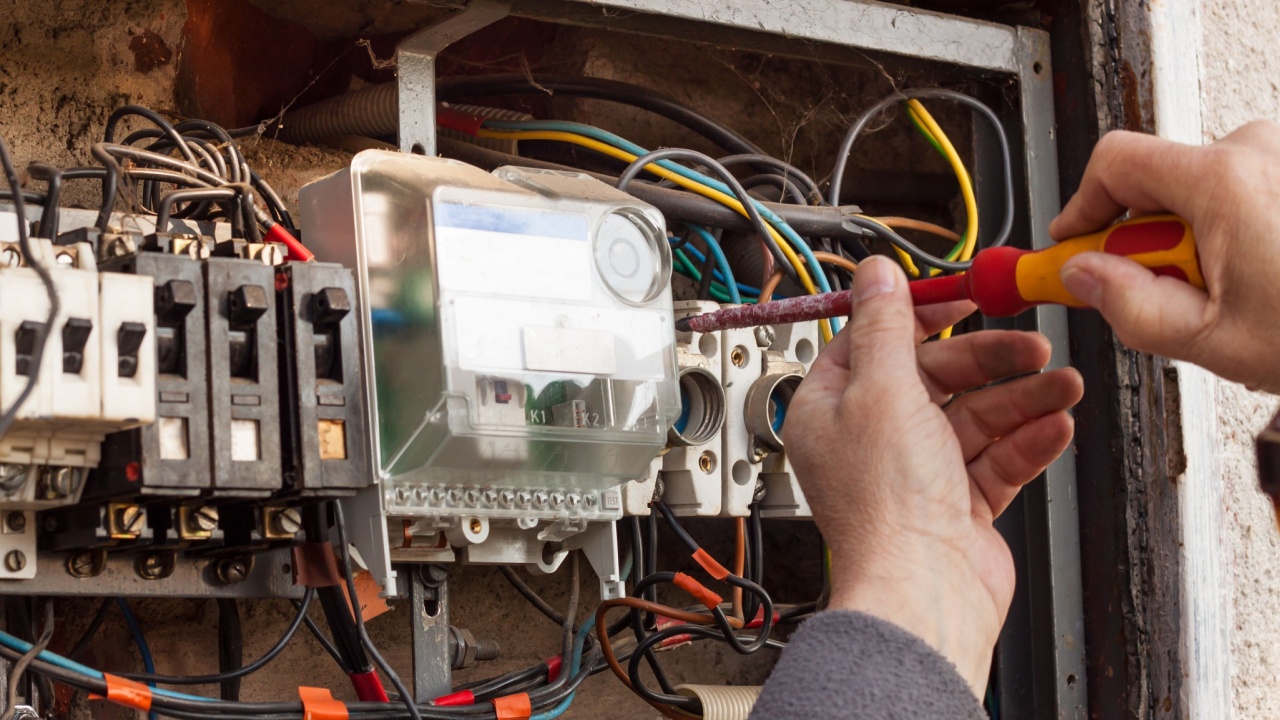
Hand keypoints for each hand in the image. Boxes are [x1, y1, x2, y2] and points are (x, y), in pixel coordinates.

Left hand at [783, 256, 1082, 695]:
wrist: (925, 593)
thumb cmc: (887, 506)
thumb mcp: (883, 390)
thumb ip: (885, 326)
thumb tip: (874, 273)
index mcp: (831, 409)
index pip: (873, 343)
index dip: (920, 316)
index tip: (964, 298)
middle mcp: (870, 439)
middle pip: (935, 376)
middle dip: (989, 360)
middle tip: (1033, 346)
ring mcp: (916, 473)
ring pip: (974, 417)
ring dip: (1022, 398)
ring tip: (1064, 385)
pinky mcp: (957, 504)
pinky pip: (996, 458)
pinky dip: (1027, 440)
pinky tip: (1056, 425)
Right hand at [1054, 123, 1279, 391]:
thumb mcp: (1210, 339)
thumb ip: (1126, 305)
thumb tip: (1084, 277)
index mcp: (1223, 182)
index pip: (1115, 162)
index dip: (1080, 207)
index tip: (1071, 246)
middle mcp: (1258, 152)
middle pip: (1159, 182)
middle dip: (1147, 239)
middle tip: (1165, 292)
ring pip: (1204, 190)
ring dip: (1197, 238)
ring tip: (1234, 293)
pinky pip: (1245, 190)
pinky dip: (1237, 231)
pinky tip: (1264, 277)